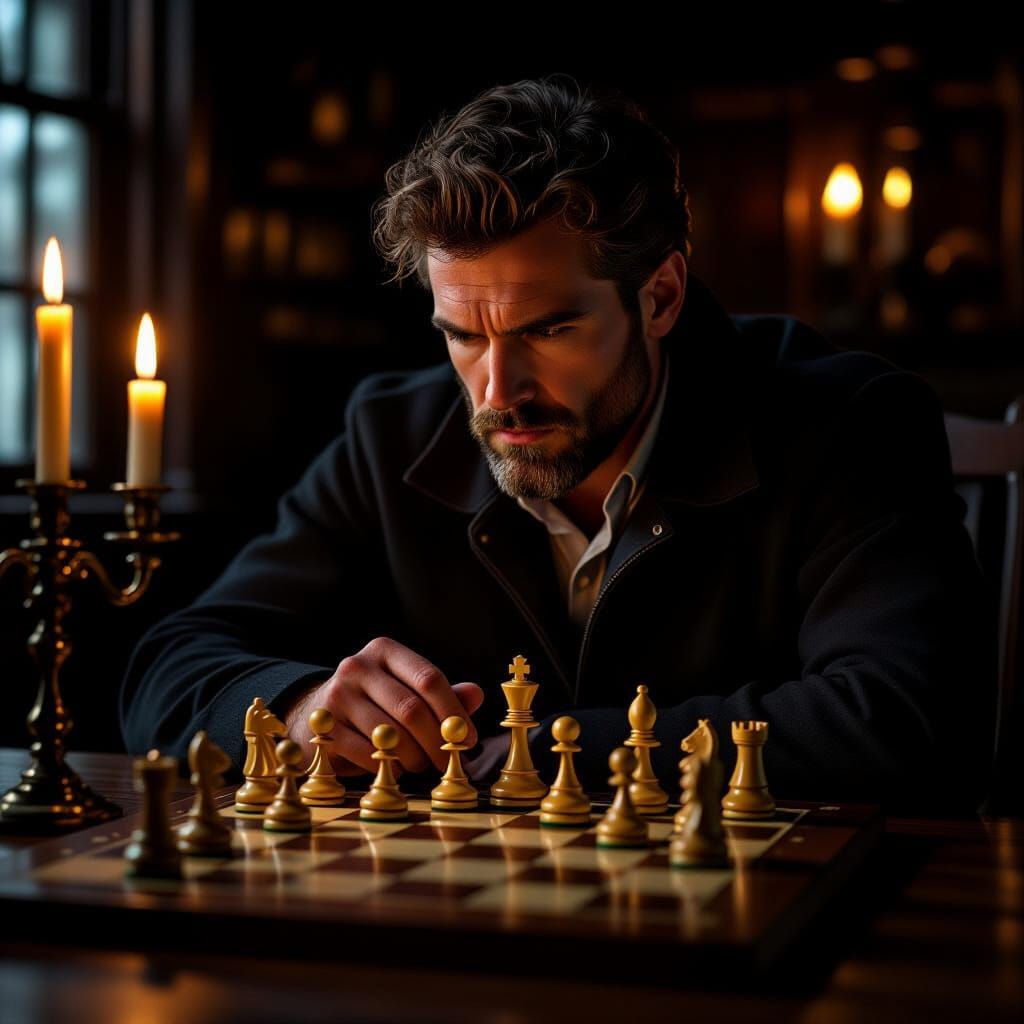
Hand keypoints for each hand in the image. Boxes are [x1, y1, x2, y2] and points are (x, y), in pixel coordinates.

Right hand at [283, 637, 484, 775]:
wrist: (313, 714)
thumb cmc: (374, 702)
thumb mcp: (407, 689)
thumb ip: (442, 693)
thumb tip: (476, 695)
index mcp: (385, 650)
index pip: (429, 678)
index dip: (453, 711)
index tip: (468, 738)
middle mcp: (358, 666)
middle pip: (411, 708)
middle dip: (436, 741)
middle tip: (448, 761)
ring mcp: (337, 695)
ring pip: (391, 734)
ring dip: (414, 757)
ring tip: (421, 764)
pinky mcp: (324, 726)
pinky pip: (367, 753)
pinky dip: (388, 766)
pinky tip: (396, 768)